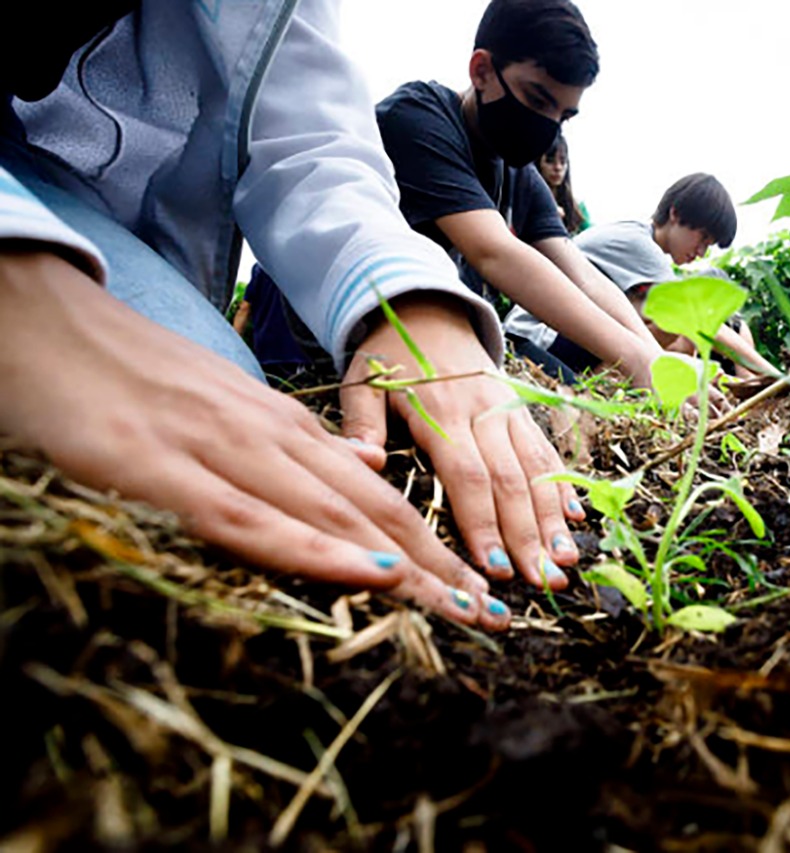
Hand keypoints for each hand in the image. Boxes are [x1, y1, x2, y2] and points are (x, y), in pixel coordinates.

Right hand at [0, 252, 508, 628]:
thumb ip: (293, 443)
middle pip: (373, 509)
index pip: (376, 493)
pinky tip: (365, 575)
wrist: (38, 318)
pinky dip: (313, 549)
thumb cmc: (126, 373)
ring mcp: (219, 448)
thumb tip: (362, 468)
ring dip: (404, 566)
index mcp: (280, 426)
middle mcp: (267, 436)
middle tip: (493, 615)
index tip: (475, 587)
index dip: (432, 543)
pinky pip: (250, 518)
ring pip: (331, 514)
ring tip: (457, 609)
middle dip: (438, 565)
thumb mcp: (225, 404)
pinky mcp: (159, 468)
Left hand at [341, 294, 585, 591]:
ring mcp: (509, 409)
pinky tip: (576, 520)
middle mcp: (483, 410)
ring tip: (565, 562)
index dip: (483, 523)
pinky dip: (563, 486)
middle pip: (511, 481)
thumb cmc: (389, 356)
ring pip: (537, 469)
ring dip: (554, 519)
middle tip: (544, 582)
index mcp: (441, 410)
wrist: (427, 309)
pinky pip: (546, 449)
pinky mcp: (522, 409)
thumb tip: (366, 461)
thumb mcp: (362, 381)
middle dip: (528, 536)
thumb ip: (361, 422)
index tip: (493, 568)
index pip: (468, 475)